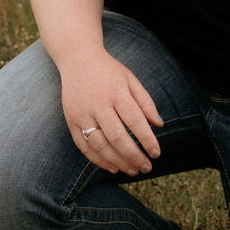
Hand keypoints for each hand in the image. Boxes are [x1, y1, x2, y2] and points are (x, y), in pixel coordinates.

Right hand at [58, 45, 162, 176]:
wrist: (77, 59)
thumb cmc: (109, 71)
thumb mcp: (131, 79)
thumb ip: (145, 102)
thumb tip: (159, 125)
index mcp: (116, 92)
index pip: (134, 120)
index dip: (146, 139)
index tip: (156, 153)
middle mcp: (98, 104)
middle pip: (117, 137)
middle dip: (133, 156)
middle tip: (146, 167)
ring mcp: (82, 114)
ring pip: (99, 145)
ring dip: (117, 161)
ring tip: (132, 170)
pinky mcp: (71, 121)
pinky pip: (84, 146)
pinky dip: (97, 160)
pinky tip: (112, 167)